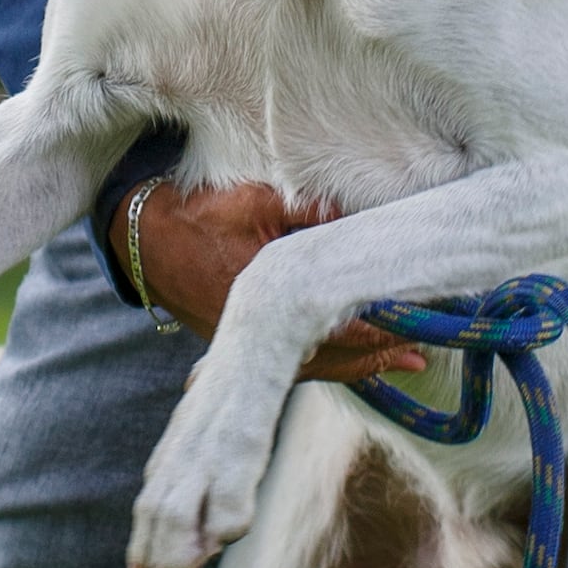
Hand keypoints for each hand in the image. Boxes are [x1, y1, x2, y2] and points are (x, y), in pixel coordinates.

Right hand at [129, 179, 408, 376]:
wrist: (146, 240)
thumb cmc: (200, 215)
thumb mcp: (253, 201)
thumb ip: (306, 212)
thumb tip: (353, 214)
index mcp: (268, 294)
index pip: (338, 323)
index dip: (380, 328)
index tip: (415, 321)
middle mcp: (260, 329)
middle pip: (334, 355)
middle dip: (380, 355)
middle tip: (420, 354)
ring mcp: (249, 343)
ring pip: (317, 366)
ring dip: (360, 365)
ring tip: (402, 362)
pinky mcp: (241, 345)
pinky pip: (295, 364)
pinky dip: (330, 363)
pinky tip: (353, 360)